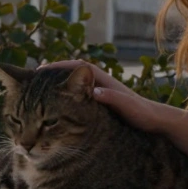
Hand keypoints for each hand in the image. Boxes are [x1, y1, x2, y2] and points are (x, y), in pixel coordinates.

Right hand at [42, 60, 169, 133]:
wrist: (156, 122)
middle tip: (31, 77)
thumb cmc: (143, 114)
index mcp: (104, 80)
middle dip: (51, 74)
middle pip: (70, 72)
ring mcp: (97, 92)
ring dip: (55, 84)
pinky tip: (51, 104)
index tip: (42, 70)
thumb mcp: (129, 107)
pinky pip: (74, 95)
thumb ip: (112, 98)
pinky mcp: (97, 103)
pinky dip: (61, 96)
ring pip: (71, 84)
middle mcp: (98, 83)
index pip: (77, 67)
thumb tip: (92, 91)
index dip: (59, 67)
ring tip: (35, 89)